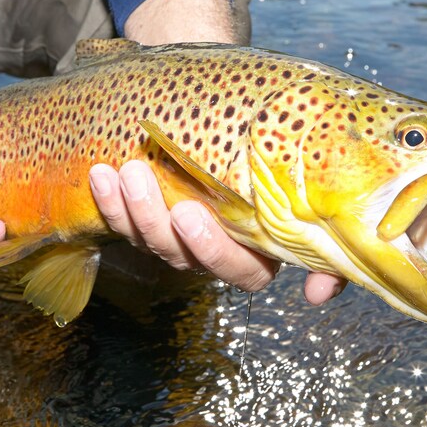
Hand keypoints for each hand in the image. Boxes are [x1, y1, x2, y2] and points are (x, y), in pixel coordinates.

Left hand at [89, 162, 345, 302]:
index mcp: (259, 254)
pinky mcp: (151, 221)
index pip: (239, 270)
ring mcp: (180, 239)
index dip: (210, 249)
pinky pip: (125, 222)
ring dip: (129, 207)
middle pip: (182, 255)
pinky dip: (110, 200)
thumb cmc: (288, 166)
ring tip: (119, 169)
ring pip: (150, 239)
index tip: (190, 214)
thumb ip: (326, 254)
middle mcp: (217, 253)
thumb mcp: (315, 204)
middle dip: (155, 218)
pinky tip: (101, 175)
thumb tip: (317, 295)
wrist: (254, 131)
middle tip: (139, 176)